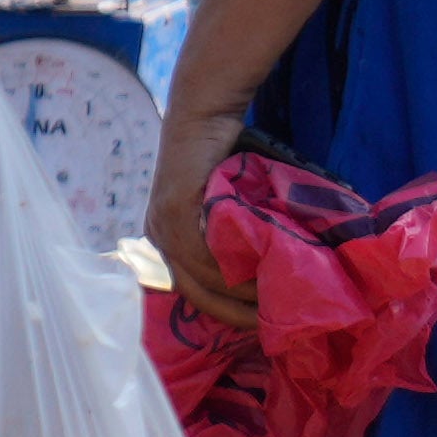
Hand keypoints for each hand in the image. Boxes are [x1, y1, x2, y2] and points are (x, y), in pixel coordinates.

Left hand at [147, 97, 256, 310]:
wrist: (203, 113)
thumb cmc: (220, 155)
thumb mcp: (223, 204)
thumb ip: (233, 234)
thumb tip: (269, 269)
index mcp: (165, 240)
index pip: (194, 292)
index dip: (228, 313)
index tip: (262, 322)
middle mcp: (158, 237)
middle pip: (196, 294)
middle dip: (236, 314)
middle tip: (274, 321)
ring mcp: (163, 227)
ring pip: (205, 279)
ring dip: (243, 293)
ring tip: (278, 296)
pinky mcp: (174, 213)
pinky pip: (205, 256)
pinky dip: (235, 270)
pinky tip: (264, 272)